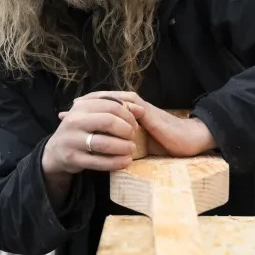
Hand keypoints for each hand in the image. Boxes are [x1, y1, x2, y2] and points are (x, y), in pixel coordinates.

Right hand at [42, 95, 142, 178]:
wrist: (55, 152)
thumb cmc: (80, 130)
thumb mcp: (92, 115)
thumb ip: (114, 109)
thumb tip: (140, 109)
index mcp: (81, 106)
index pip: (111, 105)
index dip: (128, 114)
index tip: (135, 123)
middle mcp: (74, 121)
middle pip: (107, 121)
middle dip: (126, 129)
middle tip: (132, 136)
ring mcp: (72, 140)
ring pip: (104, 143)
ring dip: (123, 147)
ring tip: (131, 149)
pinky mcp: (73, 159)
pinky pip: (99, 162)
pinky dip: (116, 162)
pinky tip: (125, 161)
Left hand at [66, 92, 215, 157]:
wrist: (189, 140)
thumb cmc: (167, 144)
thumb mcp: (140, 146)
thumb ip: (125, 144)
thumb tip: (107, 153)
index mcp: (131, 116)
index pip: (104, 109)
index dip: (86, 113)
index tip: (67, 119)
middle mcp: (133, 108)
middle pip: (104, 102)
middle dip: (84, 106)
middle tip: (65, 112)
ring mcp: (140, 108)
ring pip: (112, 101)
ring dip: (93, 104)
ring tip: (76, 108)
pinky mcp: (146, 112)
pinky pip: (126, 106)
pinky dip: (110, 107)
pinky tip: (96, 110)